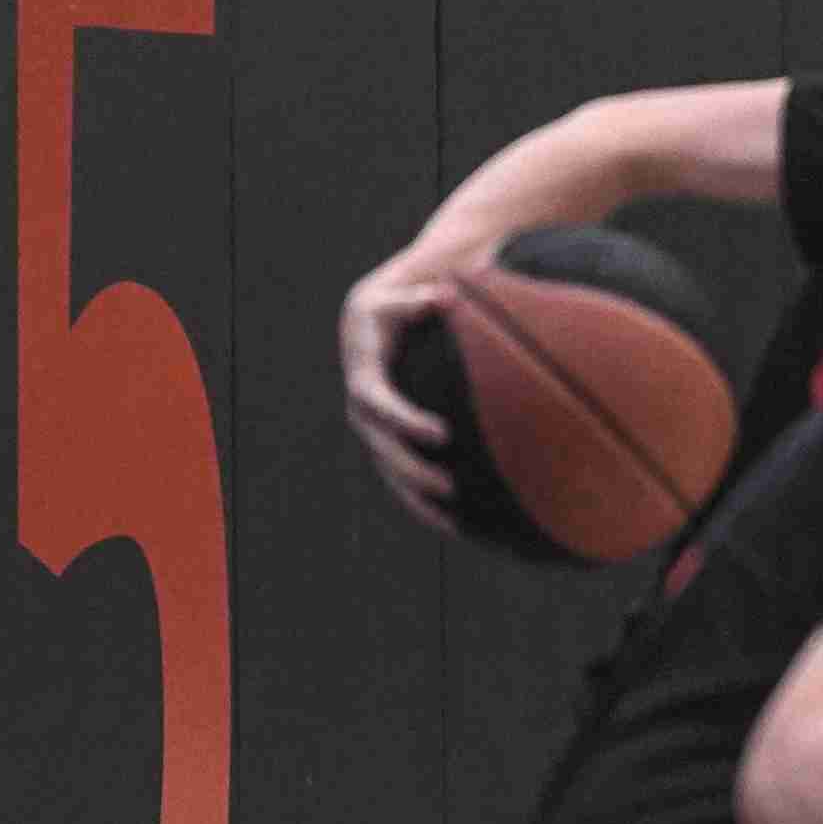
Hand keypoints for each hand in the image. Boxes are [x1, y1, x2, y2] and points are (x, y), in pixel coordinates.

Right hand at [340, 251, 463, 530]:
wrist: (376, 323)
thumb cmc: (398, 305)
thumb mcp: (404, 296)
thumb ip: (420, 299)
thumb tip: (444, 295)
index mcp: (365, 372)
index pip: (377, 402)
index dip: (404, 420)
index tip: (440, 434)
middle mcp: (363, 407)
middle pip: (382, 448)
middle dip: (412, 469)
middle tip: (449, 486)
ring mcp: (373, 430)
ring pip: (390, 472)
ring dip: (418, 499)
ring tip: (455, 522)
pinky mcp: (388, 445)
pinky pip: (402, 480)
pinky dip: (425, 505)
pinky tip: (459, 528)